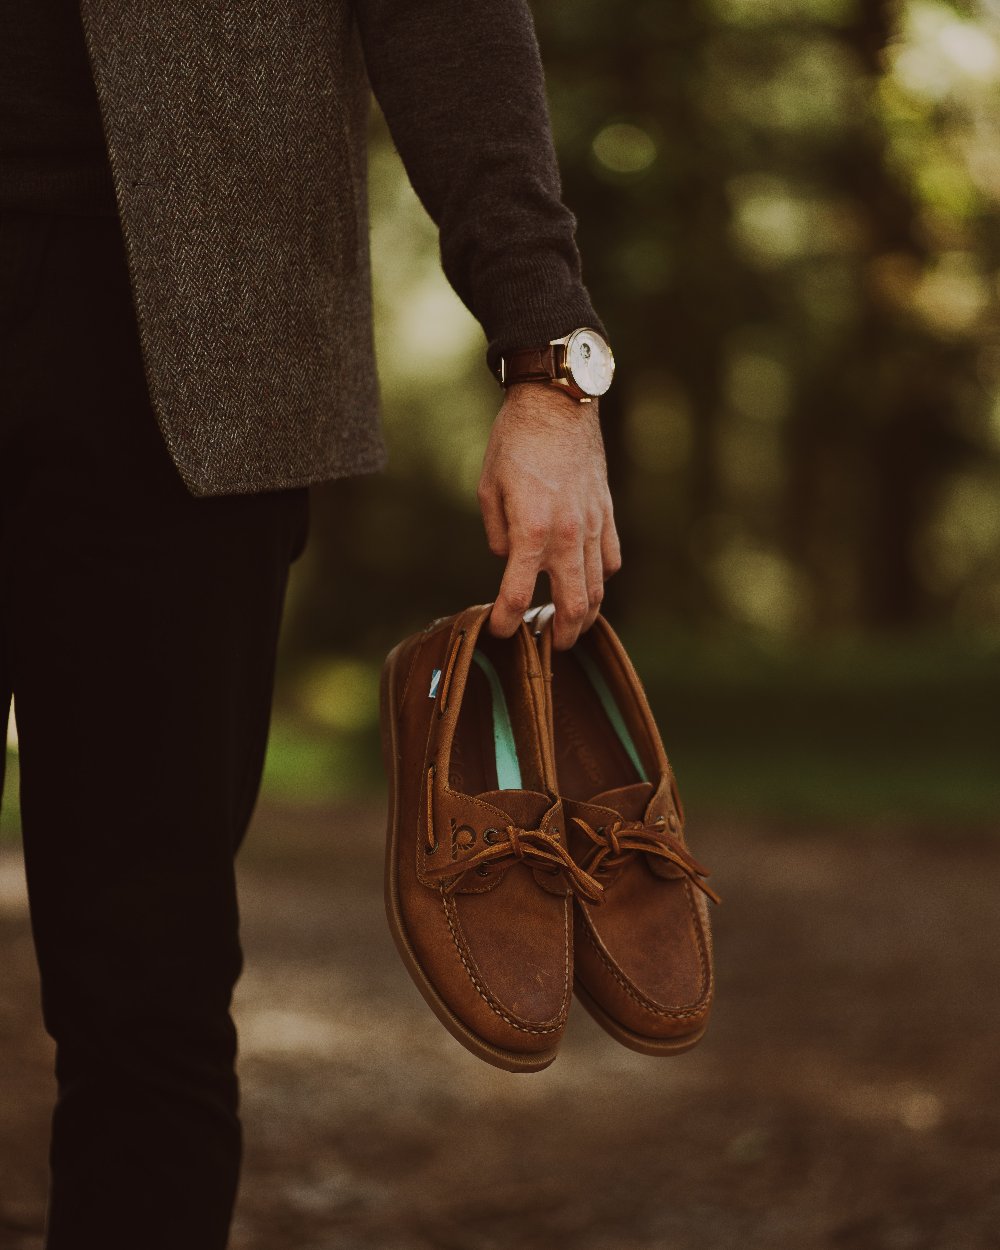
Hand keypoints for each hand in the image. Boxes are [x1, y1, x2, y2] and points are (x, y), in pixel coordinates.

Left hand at [478, 381, 621, 649]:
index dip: (507, 620)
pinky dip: (602, 577)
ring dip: (586, 615)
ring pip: (597, 587)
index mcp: (530, 531)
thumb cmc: (515, 441)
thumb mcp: (488, 488)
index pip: (518, 594)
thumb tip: (507, 558)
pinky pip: (611, 558)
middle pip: (572, 605)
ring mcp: (592, 525)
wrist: (558, 403)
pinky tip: (590, 582)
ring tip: (573, 628)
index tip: (499, 630)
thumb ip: (497, 532)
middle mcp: (566, 535)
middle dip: (561, 634)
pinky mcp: (606, 513)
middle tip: (549, 648)